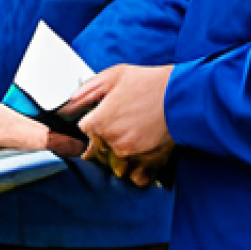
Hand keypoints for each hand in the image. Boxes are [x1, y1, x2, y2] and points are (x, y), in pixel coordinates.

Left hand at [70, 65, 174, 185]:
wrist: (181, 95)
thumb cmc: (147, 83)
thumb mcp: (111, 77)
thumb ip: (86, 92)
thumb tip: (69, 104)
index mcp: (100, 122)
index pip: (84, 130)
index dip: (92, 120)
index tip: (100, 115)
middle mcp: (112, 141)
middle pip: (98, 146)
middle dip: (103, 135)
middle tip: (120, 120)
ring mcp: (131, 153)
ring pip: (115, 157)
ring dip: (119, 148)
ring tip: (133, 130)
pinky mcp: (149, 161)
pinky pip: (135, 172)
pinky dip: (136, 165)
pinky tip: (141, 147)